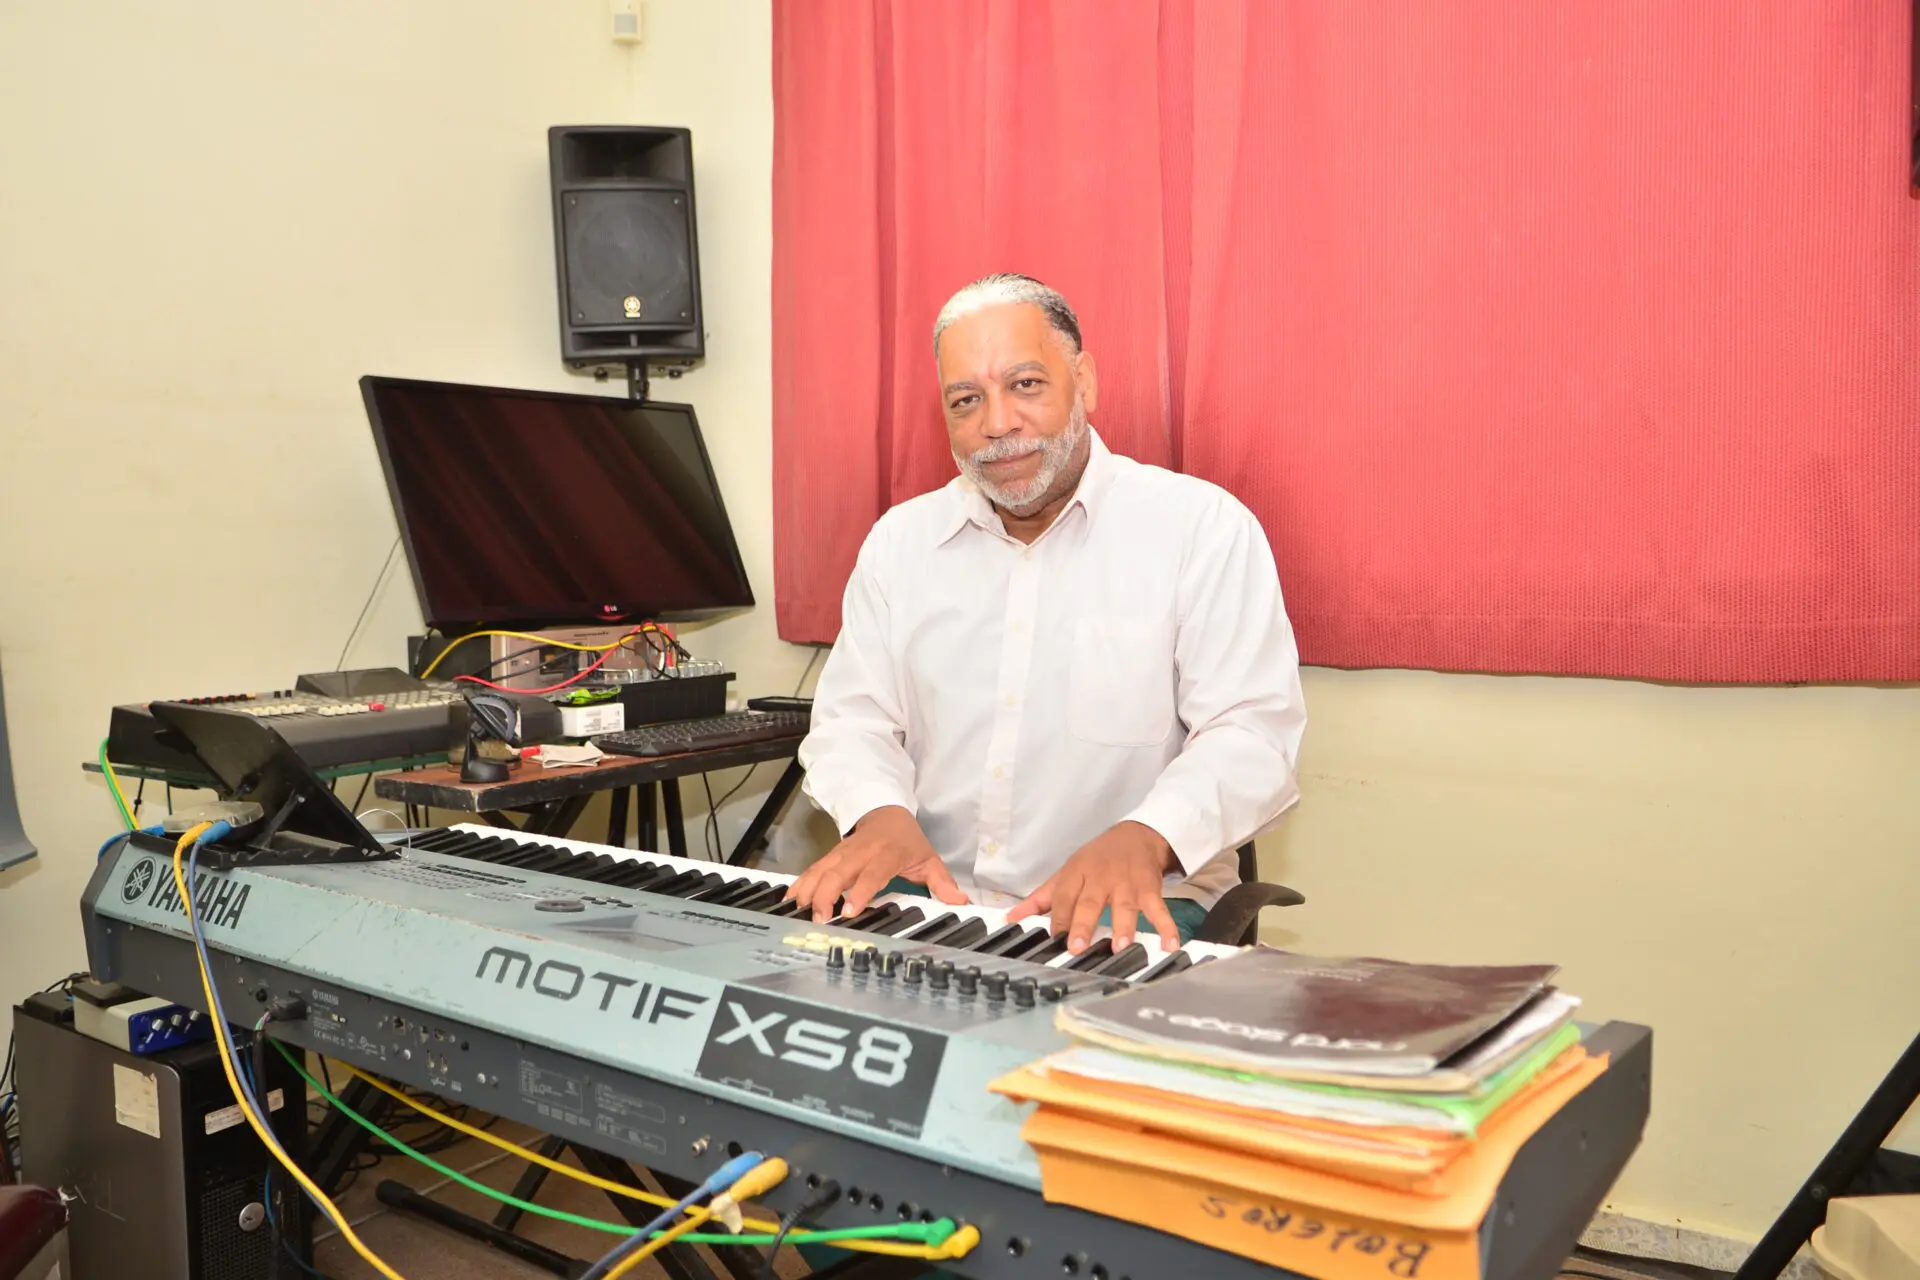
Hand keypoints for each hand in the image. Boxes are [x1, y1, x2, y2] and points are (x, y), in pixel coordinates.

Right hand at [784, 805, 967, 922]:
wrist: (885, 811)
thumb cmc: (906, 840)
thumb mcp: (928, 858)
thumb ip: (941, 882)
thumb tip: (960, 902)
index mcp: (886, 854)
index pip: (872, 873)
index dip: (860, 891)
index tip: (848, 911)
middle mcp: (860, 852)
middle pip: (838, 872)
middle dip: (826, 895)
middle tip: (819, 919)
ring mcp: (842, 853)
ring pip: (821, 869)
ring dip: (808, 890)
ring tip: (799, 913)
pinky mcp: (830, 856)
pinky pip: (812, 869)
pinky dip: (800, 883)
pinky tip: (788, 900)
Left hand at [1008, 821, 1180, 954]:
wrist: (1137, 835)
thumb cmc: (1097, 859)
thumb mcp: (1067, 873)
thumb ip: (1041, 899)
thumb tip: (1011, 918)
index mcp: (1077, 873)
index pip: (1064, 897)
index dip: (1058, 917)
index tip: (1054, 939)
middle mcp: (1101, 878)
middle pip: (1090, 901)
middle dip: (1084, 924)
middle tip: (1078, 946)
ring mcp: (1127, 883)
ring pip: (1125, 905)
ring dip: (1124, 925)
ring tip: (1120, 946)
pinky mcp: (1149, 888)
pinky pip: (1159, 909)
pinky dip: (1167, 926)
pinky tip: (1171, 944)